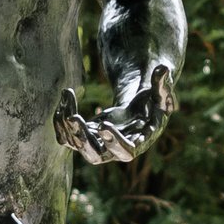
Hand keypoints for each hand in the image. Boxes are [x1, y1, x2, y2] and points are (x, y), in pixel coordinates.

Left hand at [56, 60, 175, 165]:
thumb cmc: (153, 104)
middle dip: (82, 138)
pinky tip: (65, 97)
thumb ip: (162, 84)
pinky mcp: (85, 137)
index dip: (114, 141)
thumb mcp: (161, 94)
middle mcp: (114, 150)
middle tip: (74, 117)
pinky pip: (67, 136)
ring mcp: (97, 145)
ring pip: (76, 144)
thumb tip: (163, 68)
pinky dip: (60, 119)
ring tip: (68, 94)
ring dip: (67, 122)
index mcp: (137, 143)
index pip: (126, 151)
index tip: (104, 125)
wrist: (140, 111)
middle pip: (94, 155)